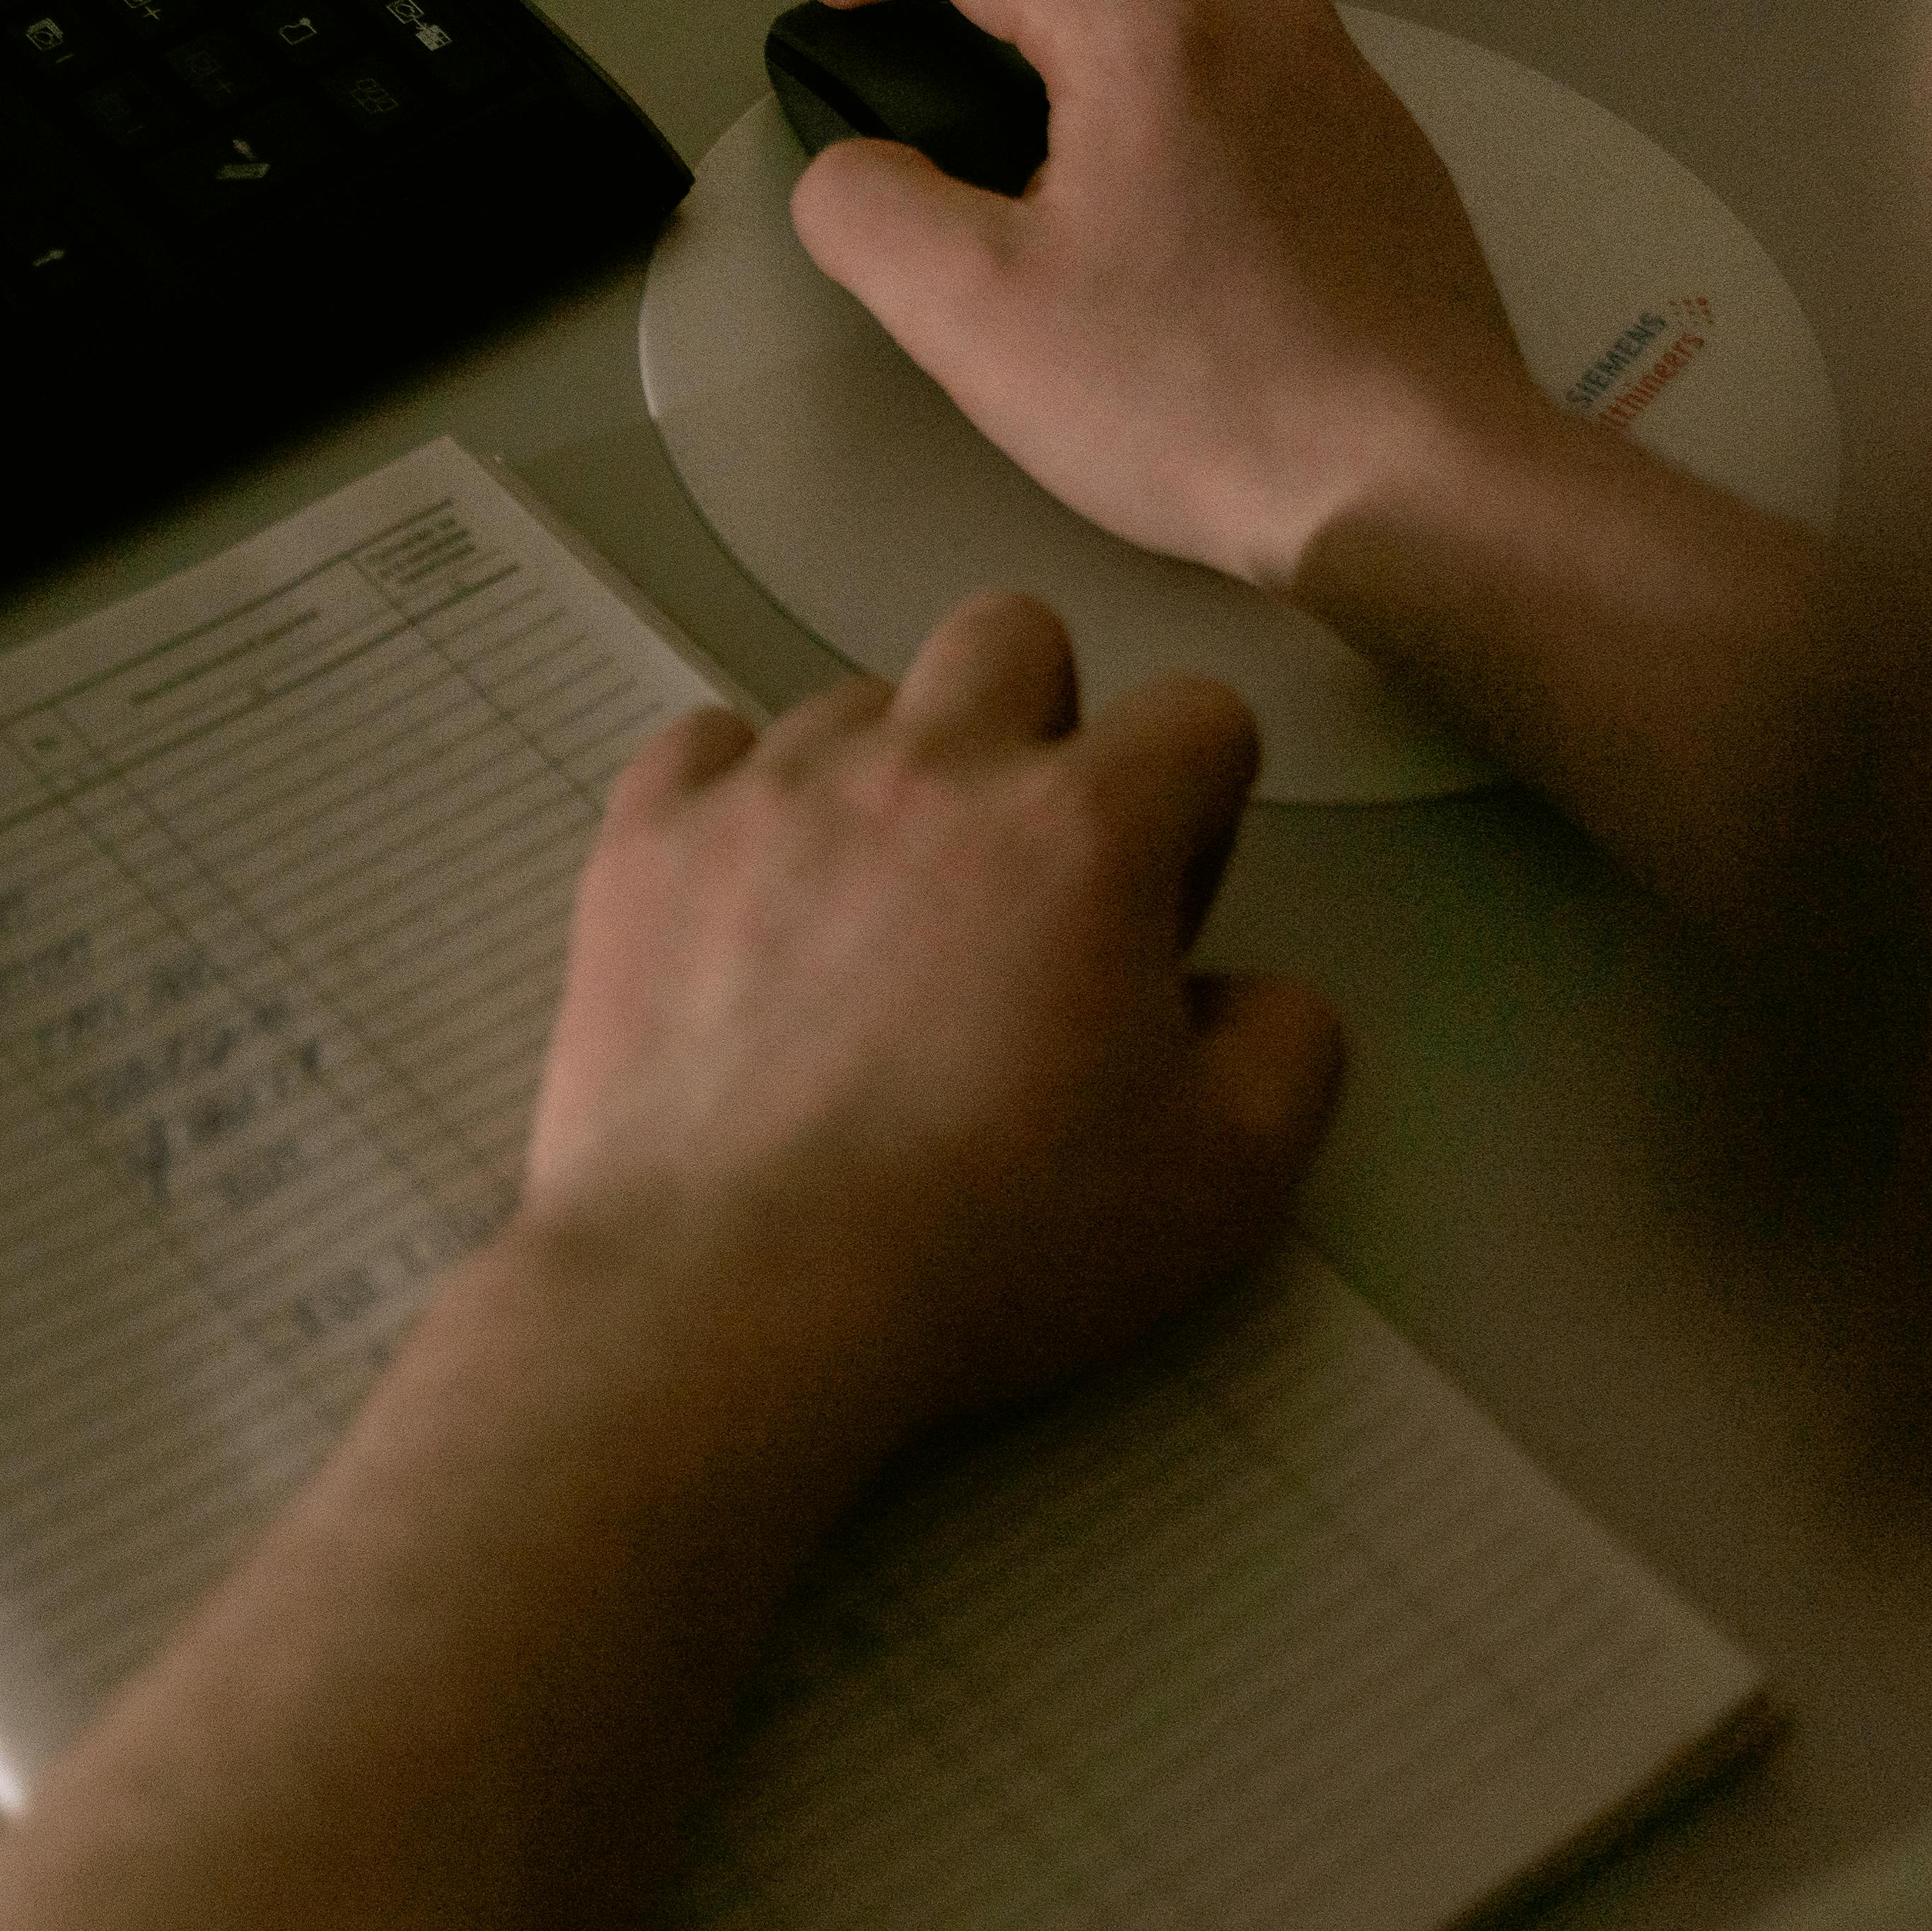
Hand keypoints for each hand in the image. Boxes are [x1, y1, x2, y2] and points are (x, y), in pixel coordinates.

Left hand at [521, 593, 1342, 1439]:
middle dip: (1039, 729)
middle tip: (1012, 883)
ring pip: (856, 702)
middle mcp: (929, 764)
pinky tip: (746, 908)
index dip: (1198, 814)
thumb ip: (1287, 1047)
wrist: (734, 1291)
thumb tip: (1245, 987)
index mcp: (1086, 826)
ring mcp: (771, 790)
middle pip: (1013, 638)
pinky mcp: (644, 842)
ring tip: (864, 923)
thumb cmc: (995, 1244)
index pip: (1198, 716)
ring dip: (886, 779)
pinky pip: (704, 747)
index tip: (1150, 928)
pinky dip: (735, 803)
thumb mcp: (1227, 1180)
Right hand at [787, 0, 1550, 591]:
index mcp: (1147, 32)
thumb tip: (850, 170)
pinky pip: (1266, 4)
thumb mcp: (972, 320)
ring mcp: (1334, 66)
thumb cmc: (1188, 398)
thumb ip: (869, 216)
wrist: (1408, 474)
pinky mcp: (1377, 134)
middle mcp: (1254, 11)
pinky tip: (1142, 100)